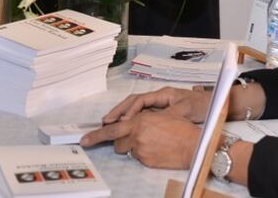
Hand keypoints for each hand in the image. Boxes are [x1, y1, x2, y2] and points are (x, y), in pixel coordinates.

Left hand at [81, 110, 200, 169]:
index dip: (96, 135)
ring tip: (151, 142)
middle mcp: (137, 135)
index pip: (111, 129)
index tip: (84, 140)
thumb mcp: (159, 116)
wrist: (193, 145)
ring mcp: (141, 150)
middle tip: (128, 140)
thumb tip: (128, 123)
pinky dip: (143, 154)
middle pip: (116, 142)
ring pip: (127, 150)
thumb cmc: (180, 129)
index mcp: (139, 121)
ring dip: (133, 147)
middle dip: (119, 141)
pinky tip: (156, 149)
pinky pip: (138, 157)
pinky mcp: (146, 161)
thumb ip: (141, 119)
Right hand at [100, 86, 211, 124]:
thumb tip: (150, 121)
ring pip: (137, 108)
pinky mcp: (163, 112)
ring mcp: (161, 104)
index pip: (141, 100)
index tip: (122, 121)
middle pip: (134, 102)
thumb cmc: (203, 105)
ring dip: (124, 115)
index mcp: (164, 94)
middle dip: (119, 110)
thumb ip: (168, 115)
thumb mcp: (186, 110)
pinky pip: (144, 115)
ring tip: (110, 124)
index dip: (129, 110)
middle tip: (106, 121)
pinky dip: (134, 120)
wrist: (216, 105)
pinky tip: (127, 128)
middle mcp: (160, 97)